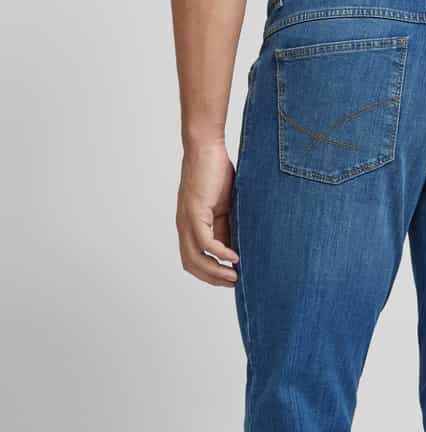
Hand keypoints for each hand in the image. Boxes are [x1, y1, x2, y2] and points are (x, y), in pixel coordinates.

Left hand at [176, 143, 238, 285]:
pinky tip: (234, 257)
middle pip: (192, 265)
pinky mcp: (194, 212)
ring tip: (234, 276)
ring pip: (195, 258)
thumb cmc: (217, 174)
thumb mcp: (225, 209)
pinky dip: (219, 253)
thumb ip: (226, 229)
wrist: (206, 148)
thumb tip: (235, 253)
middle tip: (234, 283)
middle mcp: (184, 226)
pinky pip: (205, 242)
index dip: (211, 274)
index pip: (194, 260)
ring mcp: (187, 220)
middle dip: (213, 278)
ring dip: (215, 272)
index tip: (231, 280)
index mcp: (190, 226)